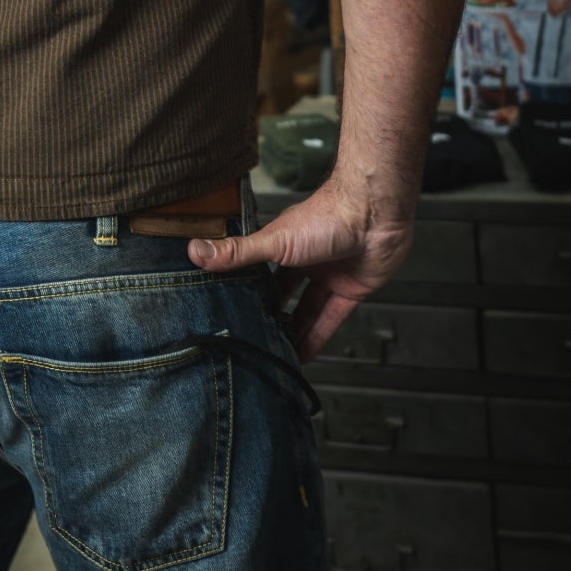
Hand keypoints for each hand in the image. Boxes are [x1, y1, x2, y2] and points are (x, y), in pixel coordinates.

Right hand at [187, 180, 414, 362]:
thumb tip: (195, 250)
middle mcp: (304, 259)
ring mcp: (328, 275)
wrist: (375, 216)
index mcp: (283, 243)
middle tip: (252, 338)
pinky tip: (306, 354)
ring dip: (293, 330)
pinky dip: (318, 336)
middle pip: (283, 292)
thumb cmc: (326, 216)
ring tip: (275, 354)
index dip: (245, 290)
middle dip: (269, 313)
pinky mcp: (350, 290)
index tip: (229, 310)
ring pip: (306, 308)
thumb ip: (237, 252)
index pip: (258, 270)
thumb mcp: (274, 240)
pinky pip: (331, 317)